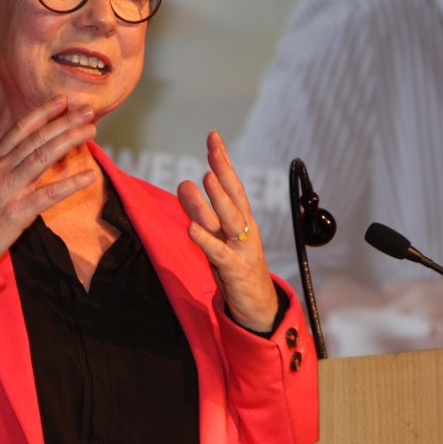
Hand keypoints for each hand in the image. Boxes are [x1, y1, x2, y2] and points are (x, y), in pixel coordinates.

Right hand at [0, 96, 96, 259]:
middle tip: (86, 110)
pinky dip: (71, 184)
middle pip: (36, 138)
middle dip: (63, 121)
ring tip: (90, 130)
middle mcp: (1, 169)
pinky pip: (50, 193)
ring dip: (69, 140)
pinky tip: (89, 176)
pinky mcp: (18, 211)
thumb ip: (5, 165)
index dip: (42, 112)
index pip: (20, 129)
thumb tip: (30, 153)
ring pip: (43, 157)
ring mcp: (9, 189)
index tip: (62, 100)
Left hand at [177, 131, 277, 331]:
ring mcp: (241, 249)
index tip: (213, 137)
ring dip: (217, 200)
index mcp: (242, 220)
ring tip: (205, 179)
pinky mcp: (234, 270)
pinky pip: (217, 253)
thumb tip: (184, 184)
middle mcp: (244, 230)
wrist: (258, 307)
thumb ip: (201, 212)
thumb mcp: (218, 236)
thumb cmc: (235, 266)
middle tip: (212, 148)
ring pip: (228, 221)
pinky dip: (205, 240)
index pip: (233, 185)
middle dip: (224, 171)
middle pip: (234, 196)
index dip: (223, 161)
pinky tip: (191, 228)